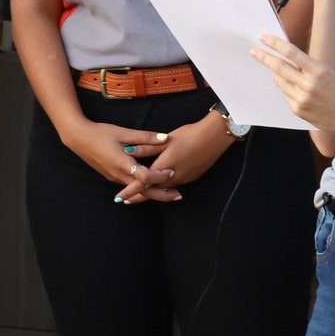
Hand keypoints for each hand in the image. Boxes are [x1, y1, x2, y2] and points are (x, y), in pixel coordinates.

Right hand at [61, 120, 178, 202]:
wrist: (78, 138)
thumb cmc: (100, 133)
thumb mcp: (123, 132)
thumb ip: (145, 137)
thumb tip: (165, 138)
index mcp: (122, 164)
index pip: (145, 177)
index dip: (159, 176)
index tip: (171, 171)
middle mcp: (118, 175)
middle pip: (143, 191)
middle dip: (162, 195)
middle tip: (179, 195)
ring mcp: (114, 178)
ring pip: (137, 191)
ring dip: (153, 193)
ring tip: (170, 192)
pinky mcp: (112, 176)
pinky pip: (130, 186)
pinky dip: (143, 189)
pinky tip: (151, 187)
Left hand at [117, 116, 232, 204]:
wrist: (214, 138)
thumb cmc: (189, 135)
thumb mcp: (166, 140)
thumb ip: (146, 148)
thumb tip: (127, 151)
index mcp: (164, 167)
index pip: (144, 183)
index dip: (131, 191)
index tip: (120, 197)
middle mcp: (174, 177)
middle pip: (153, 191)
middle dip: (139, 196)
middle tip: (125, 200)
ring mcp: (184, 179)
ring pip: (164, 189)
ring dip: (151, 192)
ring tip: (139, 194)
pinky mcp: (191, 177)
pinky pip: (174, 186)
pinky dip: (163, 188)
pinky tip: (160, 185)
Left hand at [252, 34, 334, 134]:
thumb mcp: (326, 72)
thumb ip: (305, 67)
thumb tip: (282, 62)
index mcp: (318, 70)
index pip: (291, 52)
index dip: (275, 44)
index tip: (263, 37)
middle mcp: (308, 84)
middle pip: (279, 67)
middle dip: (264, 58)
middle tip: (254, 51)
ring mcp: (302, 99)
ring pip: (281, 82)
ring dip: (280, 77)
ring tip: (293, 79)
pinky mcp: (298, 110)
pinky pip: (286, 96)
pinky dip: (290, 92)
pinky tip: (303, 96)